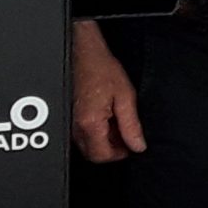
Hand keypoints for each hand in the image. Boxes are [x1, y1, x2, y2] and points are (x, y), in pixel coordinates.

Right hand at [72, 20, 145, 163]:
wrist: (82, 52)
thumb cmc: (100, 68)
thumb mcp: (125, 96)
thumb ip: (131, 124)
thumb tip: (138, 145)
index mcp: (90, 123)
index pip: (103, 156)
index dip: (120, 154)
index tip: (131, 145)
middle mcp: (76, 126)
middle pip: (93, 154)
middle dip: (112, 148)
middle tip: (126, 134)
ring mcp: (71, 122)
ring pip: (87, 145)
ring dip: (104, 139)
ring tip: (117, 120)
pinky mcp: (69, 117)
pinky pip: (82, 134)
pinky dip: (96, 131)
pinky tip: (106, 116)